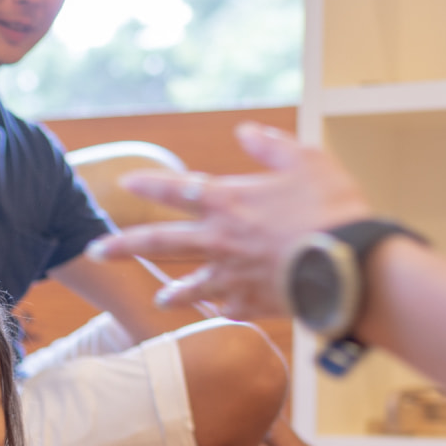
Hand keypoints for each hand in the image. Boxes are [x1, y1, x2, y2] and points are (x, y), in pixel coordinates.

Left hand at [86, 123, 372, 319]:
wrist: (350, 265)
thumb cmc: (332, 207)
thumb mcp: (306, 161)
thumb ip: (271, 146)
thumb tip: (245, 130)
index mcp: (229, 201)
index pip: (177, 190)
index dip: (150, 185)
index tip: (125, 184)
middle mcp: (220, 240)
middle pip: (161, 243)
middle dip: (123, 246)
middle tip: (94, 252)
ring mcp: (233, 276)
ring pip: (190, 286)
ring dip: (173, 292)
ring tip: (160, 298)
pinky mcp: (252, 303)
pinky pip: (230, 308)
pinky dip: (223, 310)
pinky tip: (217, 314)